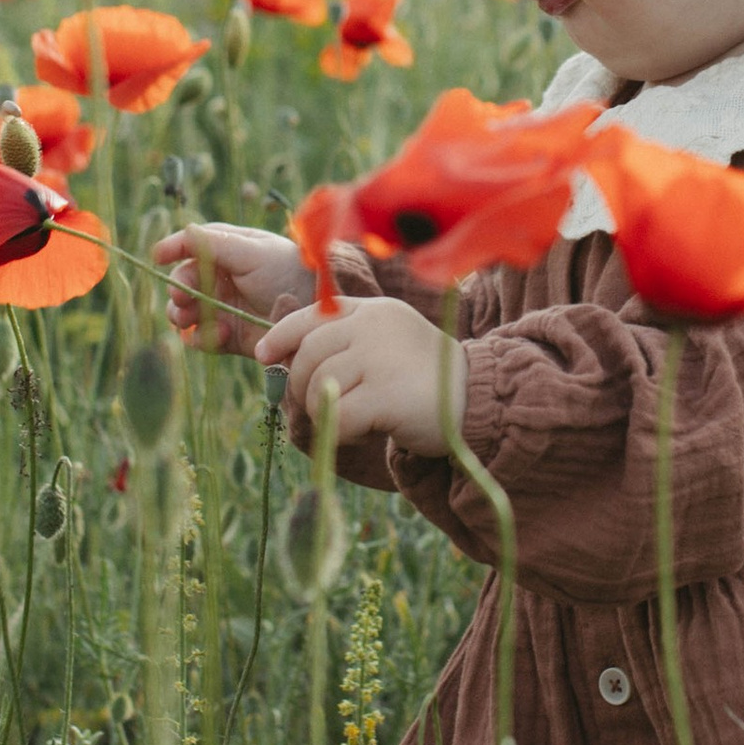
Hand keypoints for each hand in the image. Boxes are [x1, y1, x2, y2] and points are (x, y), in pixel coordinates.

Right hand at [151, 220, 308, 355]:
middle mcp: (219, 278)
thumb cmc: (287, 270)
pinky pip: (201, 339)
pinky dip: (203, 338)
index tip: (158, 257)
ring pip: (184, 314)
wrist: (316, 309)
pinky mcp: (228, 336)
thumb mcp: (251, 251)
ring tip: (194, 318)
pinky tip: (221, 334)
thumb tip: (183, 231)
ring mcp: (221, 308)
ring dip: (183, 316)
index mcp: (225, 250)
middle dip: (177, 291)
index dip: (172, 250)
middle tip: (182, 297)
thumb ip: (215, 243)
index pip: (189, 247)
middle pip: (181, 283)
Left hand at [255, 298, 457, 456]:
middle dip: (299, 385)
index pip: (311, 315)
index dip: (280, 335)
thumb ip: (344, 345)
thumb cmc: (426, 380)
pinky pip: (336, 417)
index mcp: (373, 310)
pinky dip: (338, 433)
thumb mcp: (385, 346)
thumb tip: (281, 359)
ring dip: (323, 413)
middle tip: (314, 408)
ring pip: (318, 386)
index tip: (264, 355)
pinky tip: (361, 434)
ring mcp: (380, 358)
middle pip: (308, 354)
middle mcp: (374, 326)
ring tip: (350, 422)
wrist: (479, 401)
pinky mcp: (385, 394)